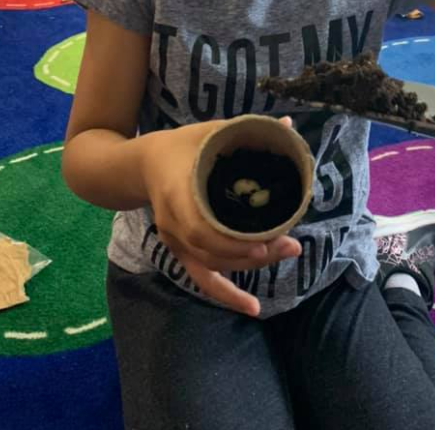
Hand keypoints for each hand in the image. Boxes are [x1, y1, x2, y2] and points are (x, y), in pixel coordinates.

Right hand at [140, 118, 301, 315]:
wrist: (144, 164)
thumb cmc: (184, 145)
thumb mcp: (213, 131)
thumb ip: (249, 131)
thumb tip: (289, 125)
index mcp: (179, 191)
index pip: (202, 228)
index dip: (233, 241)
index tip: (267, 239)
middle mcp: (174, 222)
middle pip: (213, 250)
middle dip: (254, 252)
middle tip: (291, 243)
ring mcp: (175, 240)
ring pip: (212, 265)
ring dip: (249, 265)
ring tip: (285, 252)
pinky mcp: (180, 251)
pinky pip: (203, 279)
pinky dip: (226, 296)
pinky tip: (252, 308)